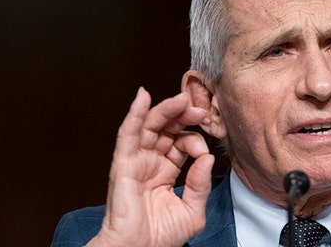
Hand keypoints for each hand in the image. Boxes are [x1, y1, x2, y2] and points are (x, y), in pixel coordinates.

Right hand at [87, 87, 213, 246]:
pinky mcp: (123, 164)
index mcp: (166, 172)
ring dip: (165, 109)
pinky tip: (143, 97)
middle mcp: (150, 163)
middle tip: (198, 108)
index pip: (181, 144)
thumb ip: (201, 184)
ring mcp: (136, 161)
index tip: (204, 151)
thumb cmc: (160, 237)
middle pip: (166, 129)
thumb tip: (207, 158)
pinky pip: (127, 134)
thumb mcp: (193, 210)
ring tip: (181, 98)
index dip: (195, 141)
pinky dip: (134, 114)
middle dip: (183, 115)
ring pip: (149, 126)